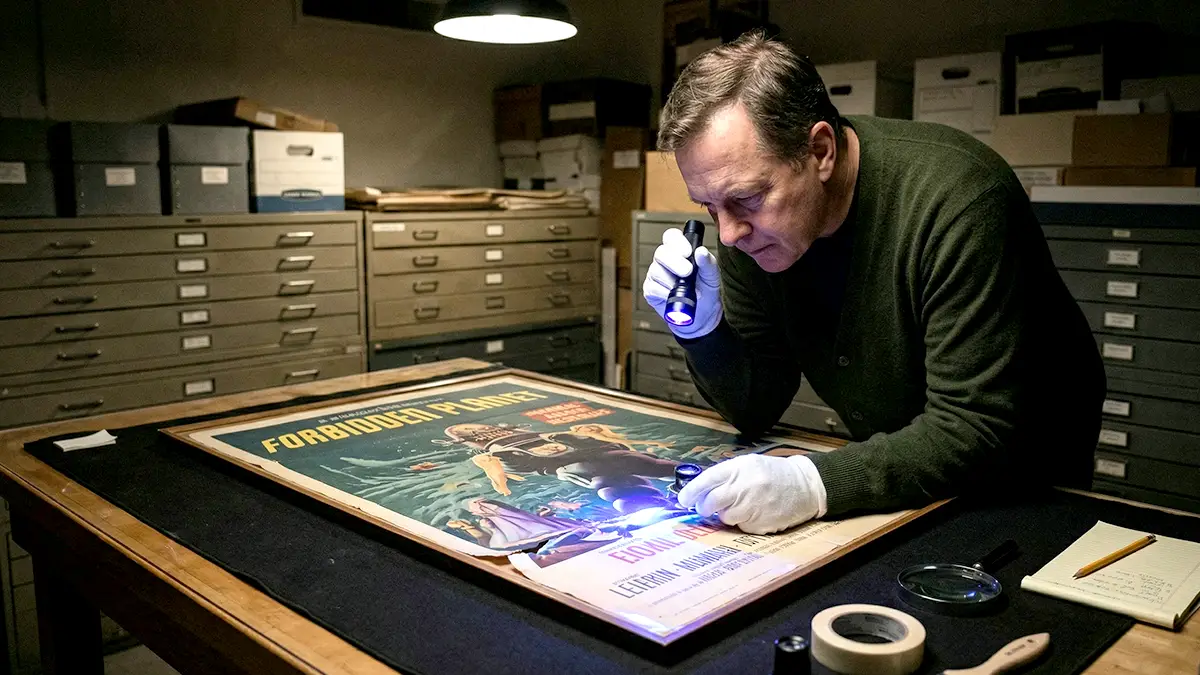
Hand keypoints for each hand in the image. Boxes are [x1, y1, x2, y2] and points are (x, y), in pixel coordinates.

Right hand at [642, 228, 721, 338]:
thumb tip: (701, 251)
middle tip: (688, 272)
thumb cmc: (706, 292)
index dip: (677, 241)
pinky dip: (666, 293)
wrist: (702, 316)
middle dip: (675, 262)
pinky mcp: (650, 290)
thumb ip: (708, 263)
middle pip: (660, 252)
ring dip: (672, 281)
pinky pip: (653, 288)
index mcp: (679, 252)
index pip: (671, 237)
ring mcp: (655, 275)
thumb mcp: (712, 277)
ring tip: (686, 290)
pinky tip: (675, 297)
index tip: (688, 252)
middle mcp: (665, 261)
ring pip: (656, 271)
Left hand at [677, 454, 826, 533]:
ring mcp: (754, 506)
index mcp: (741, 468)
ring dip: (726, 514)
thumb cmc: (774, 474)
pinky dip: (743, 522)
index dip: (692, 491)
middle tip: (704, 508)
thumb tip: (700, 491)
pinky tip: (756, 513)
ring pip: (725, 517)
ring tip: (741, 505)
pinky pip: (741, 527)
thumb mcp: (749, 465)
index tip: (683, 500)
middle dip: (704, 507)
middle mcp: (746, 486)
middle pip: (712, 501)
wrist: (805, 486)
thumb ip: (726, 475)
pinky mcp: (761, 524)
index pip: (708, 479)